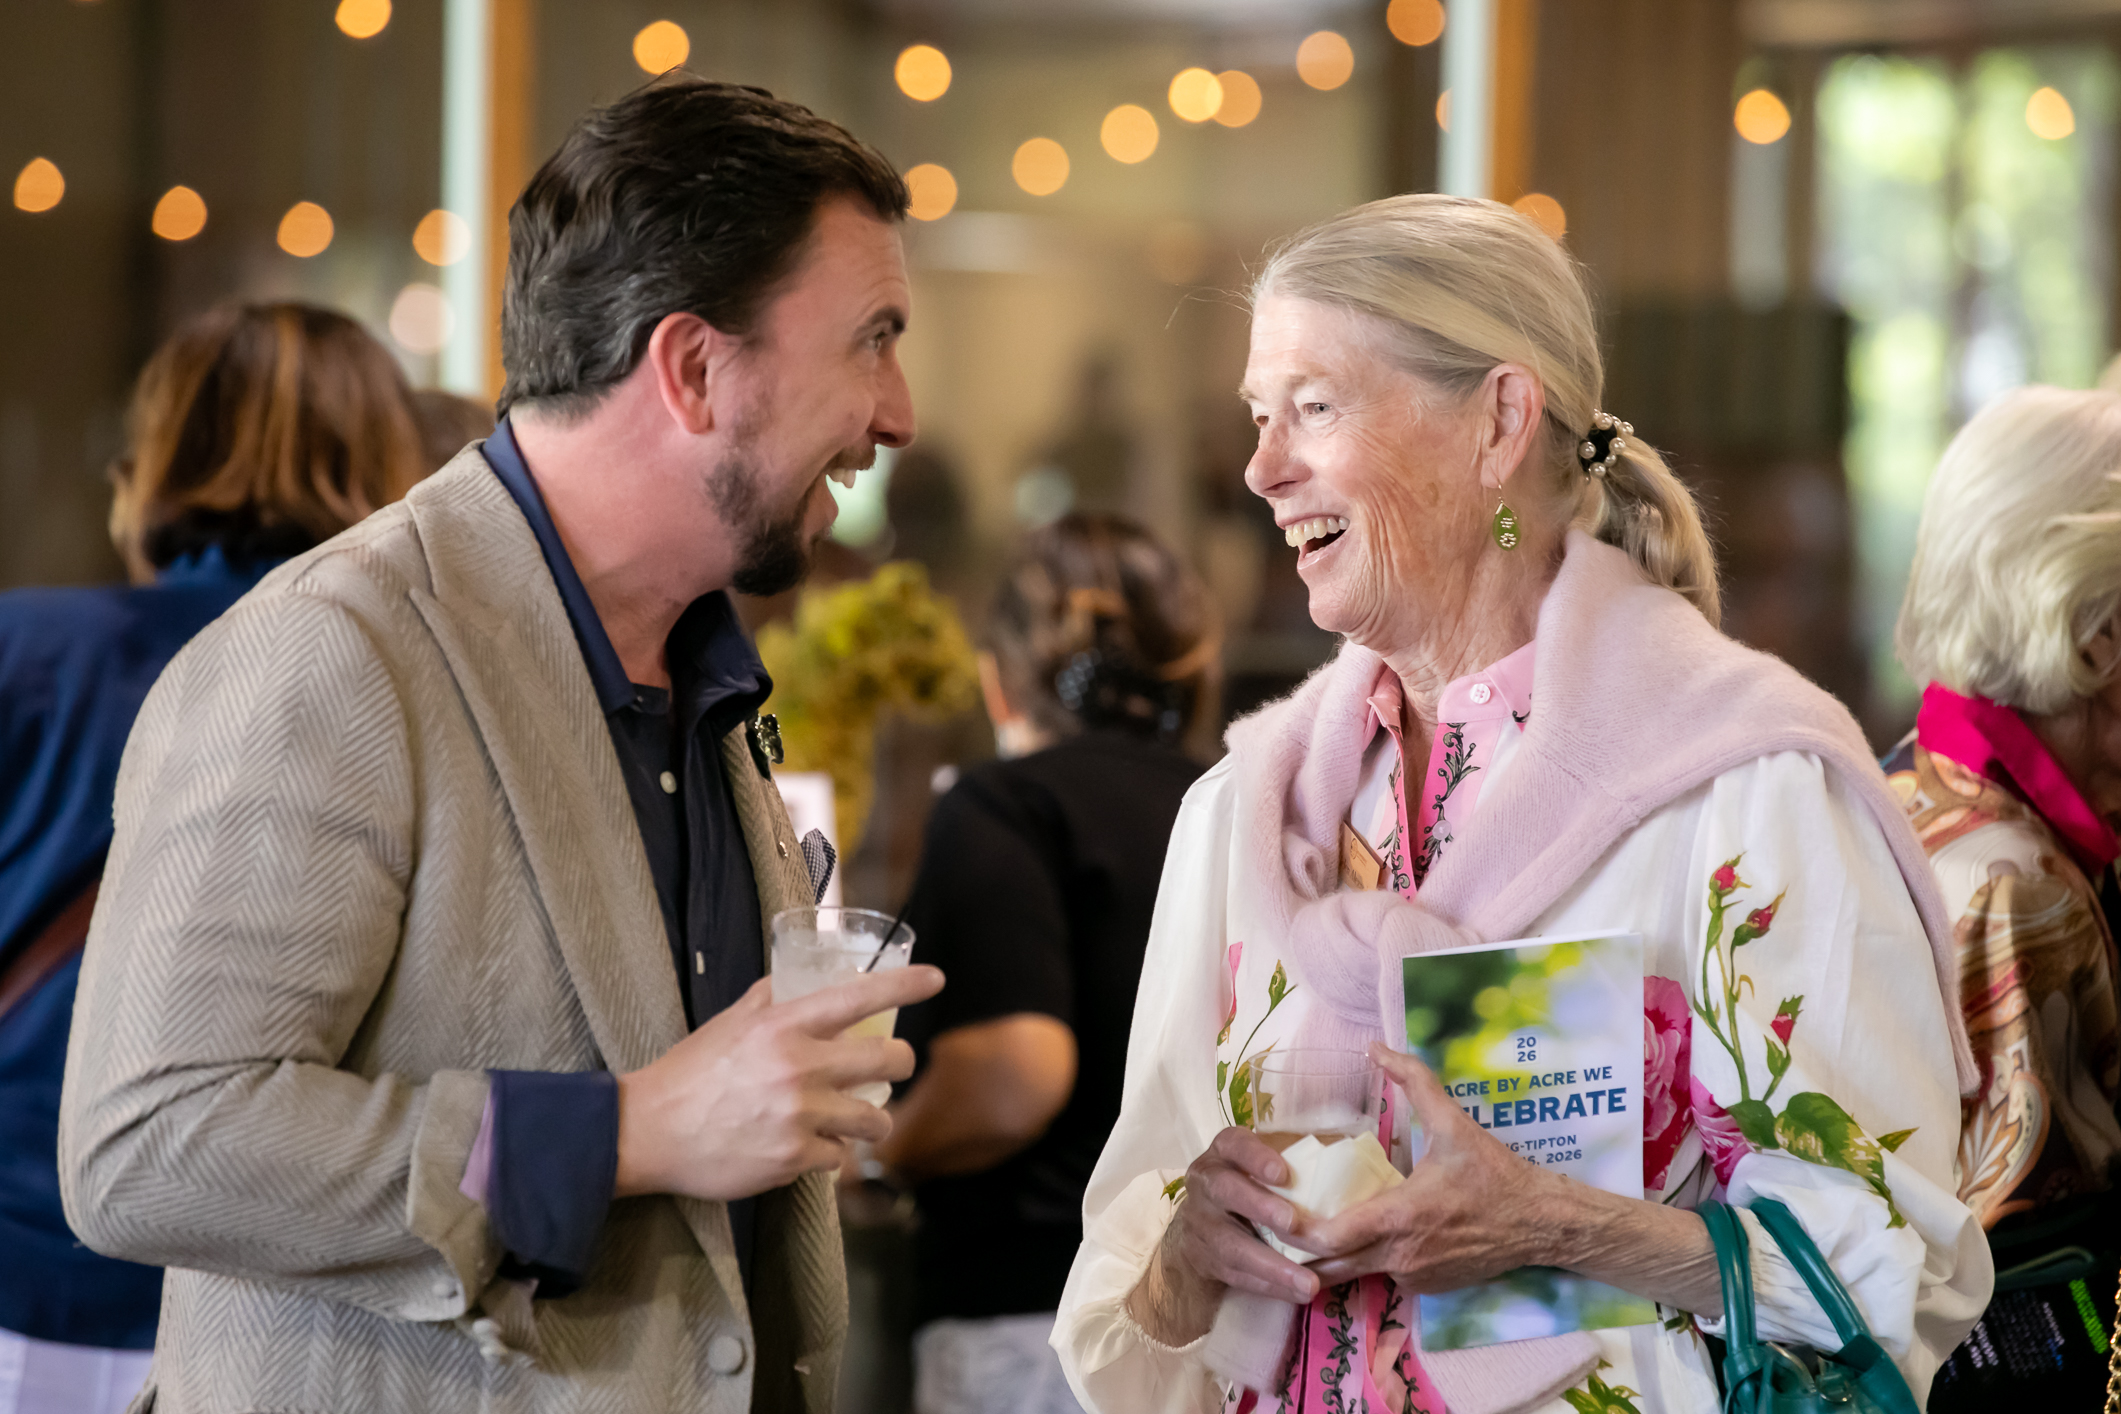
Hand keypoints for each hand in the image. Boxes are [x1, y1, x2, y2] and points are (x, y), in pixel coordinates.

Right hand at [612, 965, 943, 1201]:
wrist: (648, 1131)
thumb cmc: (689, 1072)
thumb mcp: (730, 1021)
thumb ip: (770, 999)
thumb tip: (798, 978)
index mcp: (783, 1025)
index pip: (859, 997)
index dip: (904, 986)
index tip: (936, 978)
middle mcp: (799, 1066)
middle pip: (888, 1060)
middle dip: (899, 1064)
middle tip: (892, 1067)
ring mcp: (799, 1115)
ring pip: (875, 1119)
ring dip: (871, 1121)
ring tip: (857, 1120)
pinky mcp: (792, 1159)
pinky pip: (838, 1158)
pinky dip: (830, 1155)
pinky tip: (810, 1149)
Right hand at [1125, 1127, 1320, 1344]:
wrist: (1207, 1216)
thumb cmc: (1256, 1181)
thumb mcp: (1268, 1161)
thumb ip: (1299, 1159)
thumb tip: (1349, 1161)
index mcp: (1225, 1151)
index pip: (1235, 1144)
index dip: (1255, 1157)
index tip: (1283, 1174)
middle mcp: (1206, 1182)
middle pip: (1225, 1190)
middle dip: (1259, 1207)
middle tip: (1292, 1224)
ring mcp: (1200, 1221)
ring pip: (1230, 1244)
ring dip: (1270, 1264)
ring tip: (1307, 1282)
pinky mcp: (1202, 1257)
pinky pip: (1236, 1274)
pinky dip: (1268, 1285)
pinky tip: (1297, 1293)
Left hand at [1299, 1044, 1552, 1290]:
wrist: (1540, 1222)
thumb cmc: (1493, 1173)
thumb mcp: (1453, 1122)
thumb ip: (1413, 1080)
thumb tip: (1374, 1047)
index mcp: (1400, 1216)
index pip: (1332, 1238)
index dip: (1297, 1231)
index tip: (1276, 1213)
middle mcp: (1401, 1255)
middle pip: (1331, 1268)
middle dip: (1301, 1252)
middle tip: (1278, 1225)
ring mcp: (1414, 1277)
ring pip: (1357, 1274)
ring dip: (1336, 1257)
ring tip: (1314, 1227)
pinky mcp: (1427, 1289)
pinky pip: (1386, 1277)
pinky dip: (1372, 1260)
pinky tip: (1369, 1236)